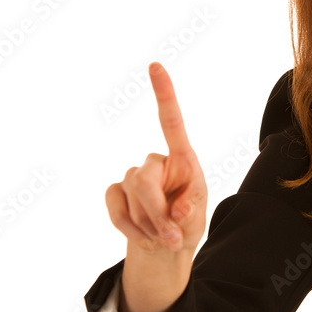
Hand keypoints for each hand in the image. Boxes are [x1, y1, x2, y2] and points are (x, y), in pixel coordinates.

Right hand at [105, 62, 207, 252]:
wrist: (164, 247)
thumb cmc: (186, 223)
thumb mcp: (196, 218)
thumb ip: (188, 211)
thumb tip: (175, 211)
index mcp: (182, 159)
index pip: (171, 122)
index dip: (164, 93)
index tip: (156, 65)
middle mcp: (155, 162)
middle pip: (144, 180)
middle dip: (155, 213)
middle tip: (170, 237)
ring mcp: (132, 176)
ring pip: (132, 197)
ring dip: (147, 225)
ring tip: (161, 237)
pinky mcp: (116, 192)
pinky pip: (115, 208)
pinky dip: (129, 228)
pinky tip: (141, 236)